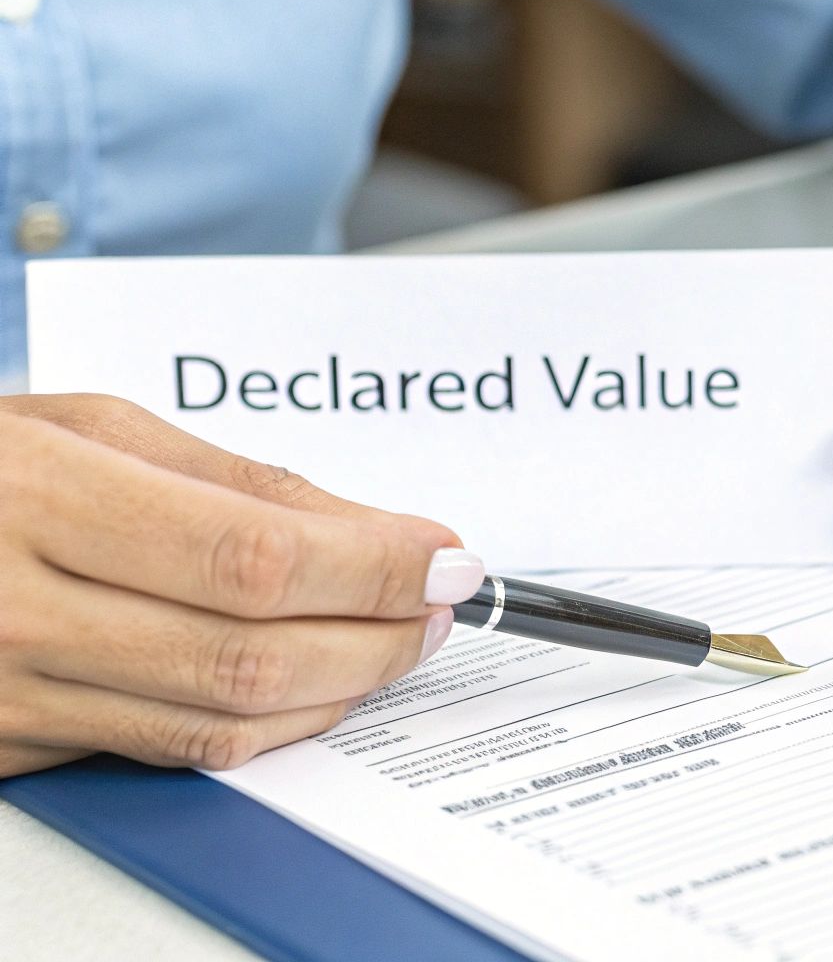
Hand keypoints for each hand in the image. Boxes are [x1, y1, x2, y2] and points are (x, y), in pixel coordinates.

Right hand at [0, 395, 485, 777]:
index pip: (254, 556)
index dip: (373, 565)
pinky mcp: (7, 749)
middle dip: (380, 632)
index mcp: (32, 495)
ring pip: (222, 722)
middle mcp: (10, 608)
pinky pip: (173, 751)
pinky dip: (270, 722)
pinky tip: (316, 682)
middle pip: (253, 653)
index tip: (445, 555)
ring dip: (343, 686)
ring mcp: (4, 693)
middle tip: (439, 603)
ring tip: (397, 639)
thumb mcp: (85, 425)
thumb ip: (235, 480)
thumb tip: (375, 532)